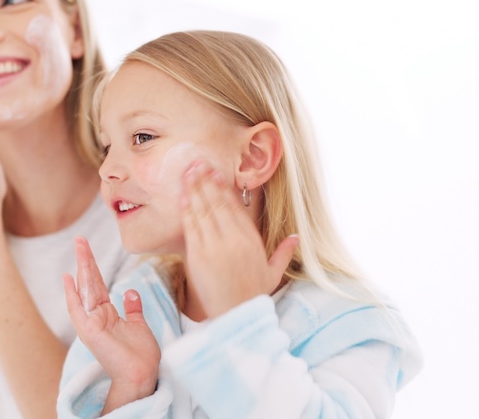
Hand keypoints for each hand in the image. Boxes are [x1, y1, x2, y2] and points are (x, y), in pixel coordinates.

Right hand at [63, 237, 159, 408]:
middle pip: (89, 283)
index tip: (86, 250)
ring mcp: (91, 323)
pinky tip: (68, 278)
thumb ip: (132, 308)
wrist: (142, 374)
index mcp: (107, 315)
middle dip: (85, 260)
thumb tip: (130, 292)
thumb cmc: (141, 356)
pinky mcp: (89, 331)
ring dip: (81, 267)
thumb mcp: (139, 325)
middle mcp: (96, 317)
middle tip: (80, 239)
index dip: (92, 267)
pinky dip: (72, 294)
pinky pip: (78, 309)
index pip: (97, 285)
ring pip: (84, 289)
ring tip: (79, 247)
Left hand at [180, 162, 298, 318]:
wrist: (237, 316)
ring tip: (187, 172)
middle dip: (205, 181)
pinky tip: (183, 196)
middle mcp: (234, 239)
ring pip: (203, 210)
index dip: (223, 188)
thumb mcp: (273, 273)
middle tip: (196, 163)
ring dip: (194, 189)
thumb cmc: (253, 296)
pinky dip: (187, 209)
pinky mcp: (198, 255)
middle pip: (217, 203)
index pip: (235, 207)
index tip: (215, 172)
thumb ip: (283, 253)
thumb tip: (295, 237)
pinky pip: (191, 227)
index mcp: (251, 240)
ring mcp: (214, 246)